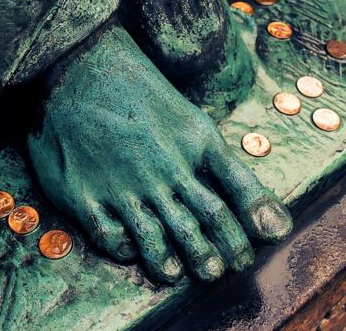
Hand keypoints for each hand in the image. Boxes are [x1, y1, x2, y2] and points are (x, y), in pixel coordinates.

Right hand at [28, 22, 291, 282]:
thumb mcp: (192, 121)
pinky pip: (109, 236)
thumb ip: (224, 166)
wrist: (81, 70)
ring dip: (171, 263)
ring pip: (156, 239)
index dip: (249, 228)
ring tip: (176, 274)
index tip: (257, 248)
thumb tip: (264, 211)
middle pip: (200, 223)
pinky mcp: (86, 194)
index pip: (236, 195)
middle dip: (215, 255)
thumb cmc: (140, 94)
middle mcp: (162, 170)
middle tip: (219, 273)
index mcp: (194, 146)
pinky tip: (130, 251)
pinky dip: (124, 249)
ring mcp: (123, 184)